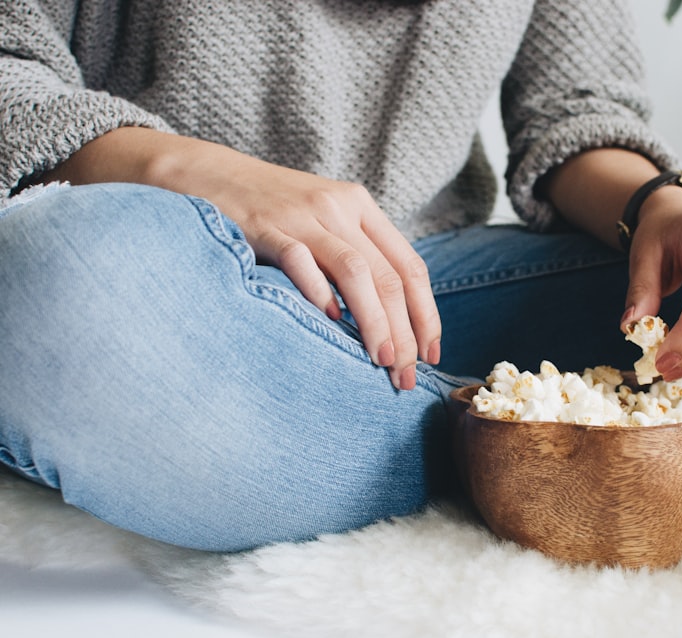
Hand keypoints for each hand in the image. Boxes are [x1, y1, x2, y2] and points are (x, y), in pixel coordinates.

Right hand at [46, 128, 440, 389]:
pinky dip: (319, 293)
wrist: (206, 174)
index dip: (427, 314)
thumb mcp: (324, 222)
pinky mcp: (266, 226)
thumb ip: (356, 257)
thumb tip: (391, 321)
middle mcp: (340, 207)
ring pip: (357, 272)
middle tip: (406, 375)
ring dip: (374, 321)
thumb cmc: (270, 210)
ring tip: (381, 359)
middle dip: (405, 332)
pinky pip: (301, 261)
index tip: (431, 354)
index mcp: (362, 207)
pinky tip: (330, 322)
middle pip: (389, 276)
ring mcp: (304, 215)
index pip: (411, 267)